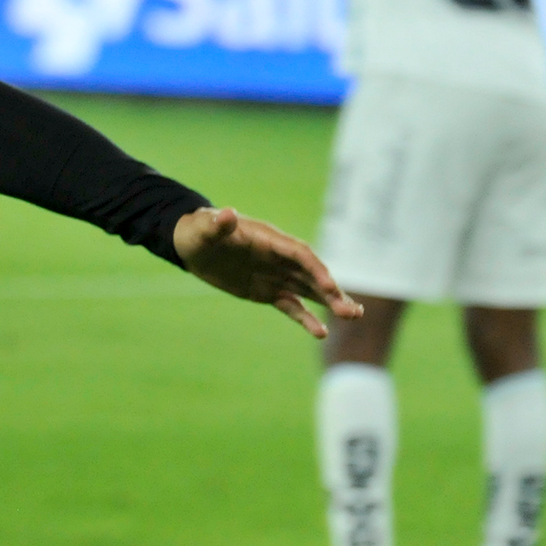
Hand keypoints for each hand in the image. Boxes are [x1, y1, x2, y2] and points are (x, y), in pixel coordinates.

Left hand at [173, 206, 361, 339]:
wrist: (192, 245)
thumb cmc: (199, 231)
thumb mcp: (204, 228)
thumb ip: (218, 224)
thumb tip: (228, 213)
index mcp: (270, 239)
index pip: (300, 254)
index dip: (315, 269)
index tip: (329, 286)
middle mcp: (279, 257)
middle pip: (312, 274)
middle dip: (332, 292)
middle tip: (353, 311)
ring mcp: (276, 275)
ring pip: (309, 290)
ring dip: (330, 302)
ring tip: (353, 316)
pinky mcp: (268, 292)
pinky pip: (291, 306)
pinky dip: (306, 318)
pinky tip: (321, 333)